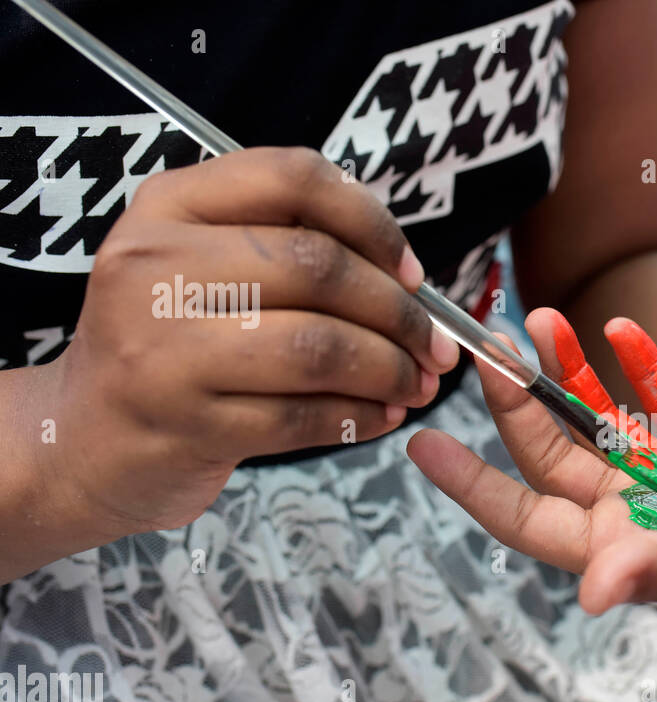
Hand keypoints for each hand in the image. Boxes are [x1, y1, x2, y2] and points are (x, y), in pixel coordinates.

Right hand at [38, 147, 458, 541]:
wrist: (85, 436)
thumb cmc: (170, 343)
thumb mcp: (199, 266)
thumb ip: (284, 246)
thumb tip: (411, 279)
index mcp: (168, 207)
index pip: (294, 178)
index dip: (374, 223)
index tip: (414, 273)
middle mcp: (156, 265)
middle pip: (319, 267)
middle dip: (401, 313)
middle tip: (438, 348)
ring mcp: (164, 347)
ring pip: (319, 347)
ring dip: (391, 370)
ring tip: (420, 386)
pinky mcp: (185, 423)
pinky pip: (303, 417)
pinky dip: (361, 417)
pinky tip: (384, 417)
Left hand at [408, 309, 656, 629]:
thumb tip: (589, 589)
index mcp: (633, 547)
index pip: (529, 522)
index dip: (475, 489)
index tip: (420, 445)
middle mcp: (644, 510)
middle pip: (550, 457)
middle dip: (512, 405)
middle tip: (482, 350)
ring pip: (598, 420)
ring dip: (565, 372)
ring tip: (536, 321)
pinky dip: (639, 362)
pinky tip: (622, 327)